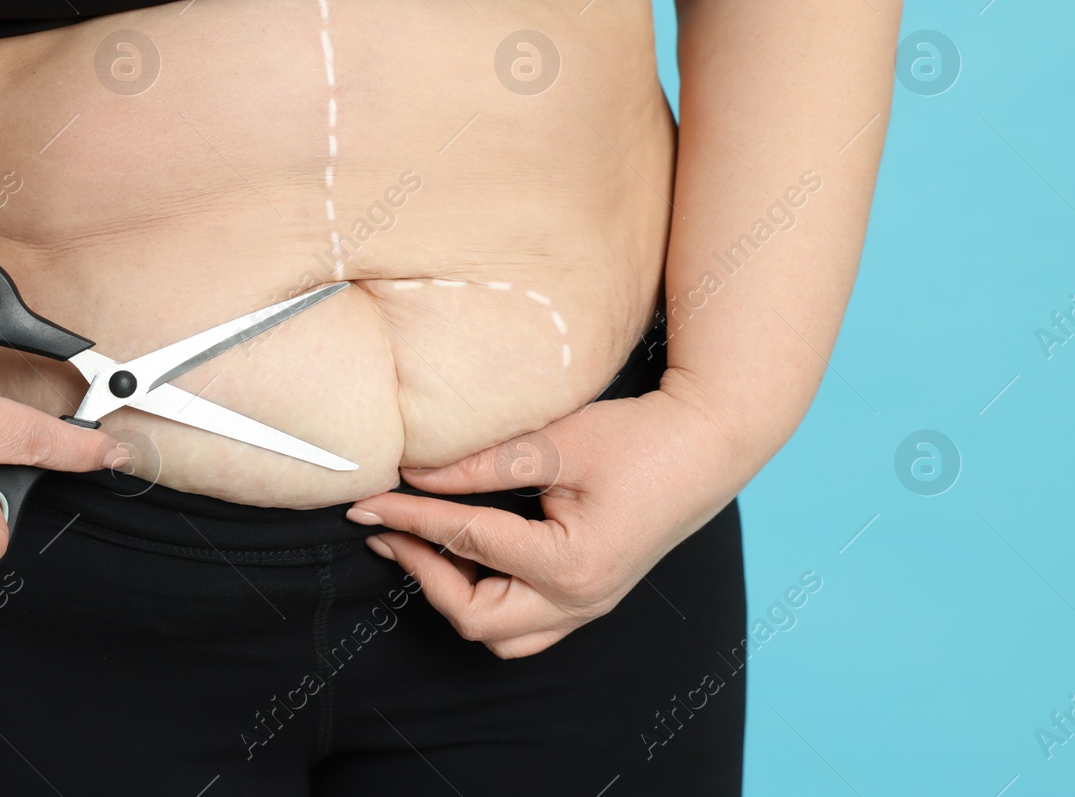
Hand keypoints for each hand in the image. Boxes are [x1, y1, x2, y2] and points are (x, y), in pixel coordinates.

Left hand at [346, 381, 745, 657]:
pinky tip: (465, 559)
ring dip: (453, 597)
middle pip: (474, 618)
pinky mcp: (591, 597)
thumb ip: (480, 464)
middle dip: (423, 573)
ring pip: (500, 635)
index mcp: (570, 564)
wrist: (708, 445)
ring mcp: (588, 606)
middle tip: (388, 528)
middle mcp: (580, 601)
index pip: (467, 543)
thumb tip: (412, 474)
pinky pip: (526, 626)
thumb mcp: (556, 443)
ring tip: (420, 546)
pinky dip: (486, 601)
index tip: (365, 501)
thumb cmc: (640, 438)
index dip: (409, 518)